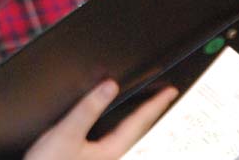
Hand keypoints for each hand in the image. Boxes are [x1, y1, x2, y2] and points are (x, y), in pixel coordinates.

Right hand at [25, 80, 178, 158]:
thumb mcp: (67, 133)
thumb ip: (88, 109)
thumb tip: (109, 86)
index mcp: (111, 151)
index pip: (140, 121)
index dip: (155, 104)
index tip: (170, 91)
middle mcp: (112, 158)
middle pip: (138, 132)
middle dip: (151, 114)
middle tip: (165, 98)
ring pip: (127, 139)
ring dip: (137, 122)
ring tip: (146, 110)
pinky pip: (114, 143)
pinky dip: (122, 130)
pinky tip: (116, 128)